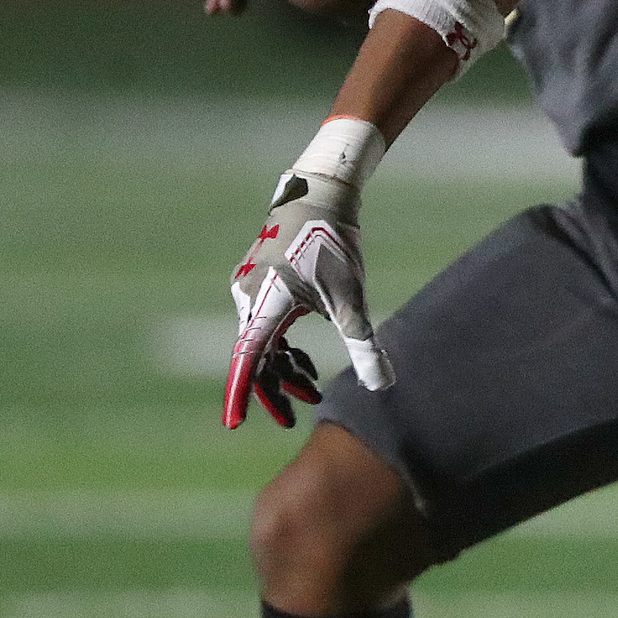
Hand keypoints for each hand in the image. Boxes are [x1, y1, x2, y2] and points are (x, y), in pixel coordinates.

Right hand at [226, 164, 391, 427]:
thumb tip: (382, 385)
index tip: (235, 424)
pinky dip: (281, 346)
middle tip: (298, 415)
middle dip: (276, 388)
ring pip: (261, 342)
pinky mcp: (258, 282)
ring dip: (283, 367)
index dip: (242, 394)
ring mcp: (250, 289)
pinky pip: (264, 325)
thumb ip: (362, 343)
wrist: (320, 194)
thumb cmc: (333, 242)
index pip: (248, 360)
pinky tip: (302, 359)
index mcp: (265, 304)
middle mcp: (249, 298)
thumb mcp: (351, 297)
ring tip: (311, 387)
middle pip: (256, 356)